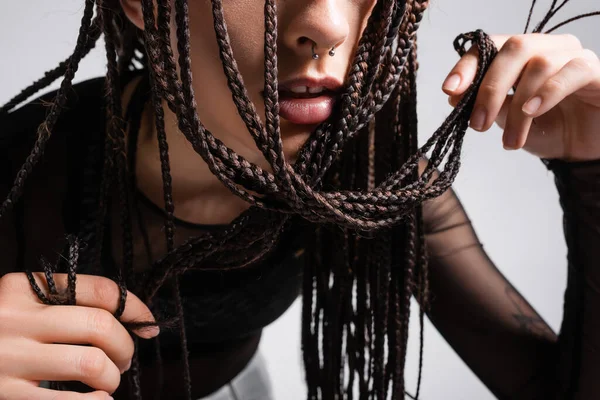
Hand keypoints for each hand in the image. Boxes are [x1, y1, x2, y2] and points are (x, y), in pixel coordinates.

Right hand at [0, 273, 158, 398]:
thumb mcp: (21, 307)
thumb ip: (65, 304)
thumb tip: (134, 320)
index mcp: (22, 288)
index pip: (99, 290)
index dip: (135, 308)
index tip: (148, 324)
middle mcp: (12, 319)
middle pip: (99, 325)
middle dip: (126, 346)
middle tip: (124, 359)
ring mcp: (6, 359)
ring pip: (90, 363)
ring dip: (112, 377)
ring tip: (108, 382)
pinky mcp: (3, 397)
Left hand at [444, 33, 599, 160]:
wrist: (583, 150)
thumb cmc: (546, 129)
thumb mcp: (508, 121)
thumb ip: (486, 104)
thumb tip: (454, 96)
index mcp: (520, 55)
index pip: (489, 47)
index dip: (468, 66)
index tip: (450, 90)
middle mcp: (546, 47)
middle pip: (514, 49)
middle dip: (490, 89)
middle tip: (478, 124)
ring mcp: (572, 56)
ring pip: (538, 66)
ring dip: (518, 108)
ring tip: (510, 141)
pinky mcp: (594, 70)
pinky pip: (570, 72)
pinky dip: (547, 92)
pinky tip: (533, 112)